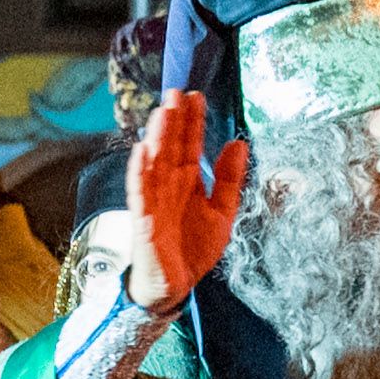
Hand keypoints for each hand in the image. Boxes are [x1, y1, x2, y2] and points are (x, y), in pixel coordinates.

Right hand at [127, 88, 247, 313]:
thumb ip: (230, 180)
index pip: (190, 146)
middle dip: (174, 121)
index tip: (196, 96)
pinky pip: (140, 193)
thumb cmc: (193, 249)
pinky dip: (140, 173)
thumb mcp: (223, 212)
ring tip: (162, 113)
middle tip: (176, 91)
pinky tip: (142, 152)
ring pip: (155, 164)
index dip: (193, 122)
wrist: (176, 287)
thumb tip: (239, 144)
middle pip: (171, 148)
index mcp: (188, 183)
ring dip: (157, 138)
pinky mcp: (144, 220)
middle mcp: (170, 187)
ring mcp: (155, 202)